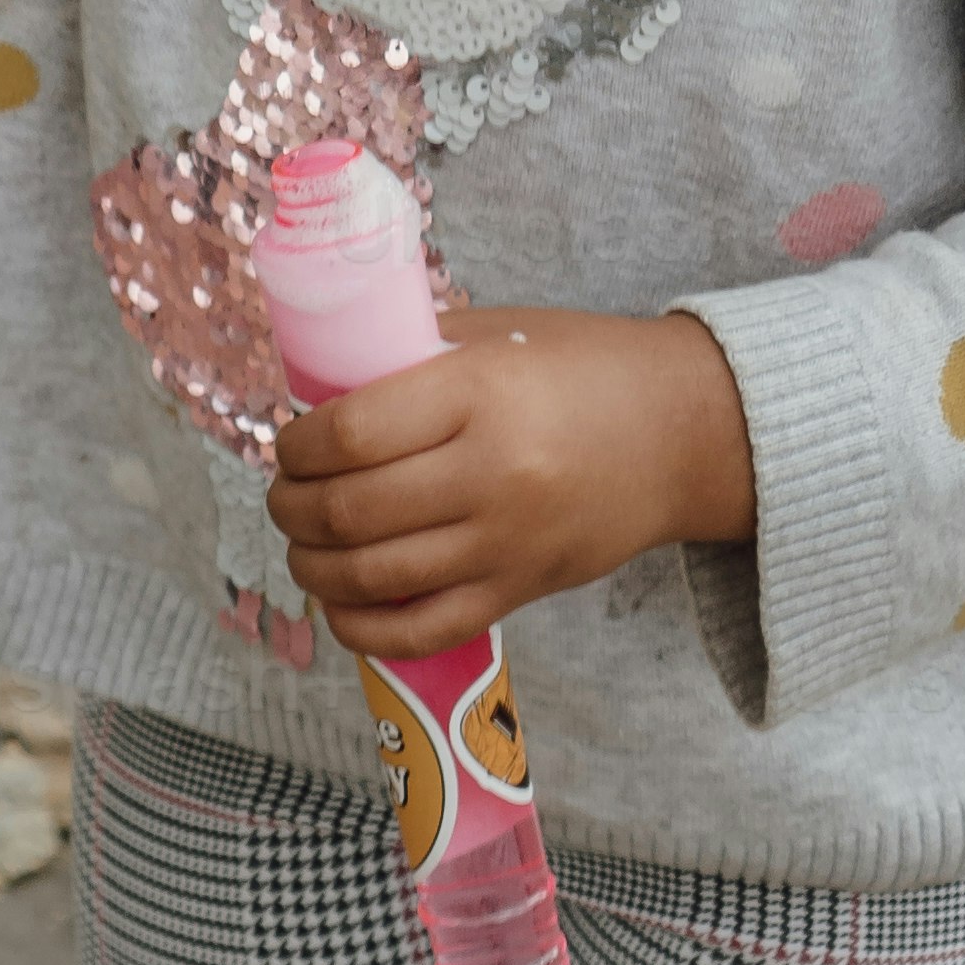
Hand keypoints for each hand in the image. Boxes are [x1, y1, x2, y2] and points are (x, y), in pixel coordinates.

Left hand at [268, 308, 756, 658]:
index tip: (289, 442)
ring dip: (314, 566)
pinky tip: (340, 605)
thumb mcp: (499, 335)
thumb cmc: (582, 368)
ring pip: (375, 578)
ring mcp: (506, 544)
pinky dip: (364, 629)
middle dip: (293, 508)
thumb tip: (326, 387)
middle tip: (285, 494)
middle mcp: (492, 474)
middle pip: (354, 511)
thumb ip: (416, 355)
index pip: (354, 434)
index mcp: (480, 393)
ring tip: (302, 543)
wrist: (679, 434)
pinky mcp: (520, 591)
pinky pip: (423, 630)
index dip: (300, 446)